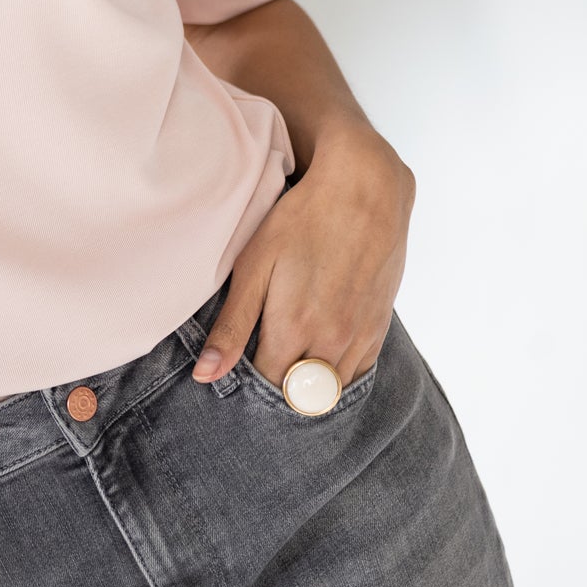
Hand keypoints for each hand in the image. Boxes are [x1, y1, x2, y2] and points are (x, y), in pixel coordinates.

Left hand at [192, 122, 414, 394]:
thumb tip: (206, 376)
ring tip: (289, 351)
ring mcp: (360, 337)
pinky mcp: (380, 327)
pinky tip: (318, 346)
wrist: (366, 190)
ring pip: (330, 390)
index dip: (249, 379)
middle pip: (300, 396)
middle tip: (262, 356)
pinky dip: (335, 370)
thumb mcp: (254, 266)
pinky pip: (357, 372)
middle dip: (278, 386)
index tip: (239, 360)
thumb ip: (231, 326)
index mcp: (294, 329)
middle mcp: (332, 342)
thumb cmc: (301, 221)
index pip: (268, 387)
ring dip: (308, 382)